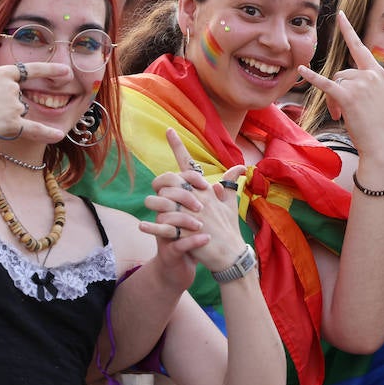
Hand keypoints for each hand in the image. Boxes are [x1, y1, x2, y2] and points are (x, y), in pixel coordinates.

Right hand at [0, 33, 70, 144]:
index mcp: (3, 74)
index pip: (31, 70)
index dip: (50, 71)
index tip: (67, 72)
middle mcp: (13, 89)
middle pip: (20, 99)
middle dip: (7, 105)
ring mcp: (14, 106)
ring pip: (20, 113)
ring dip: (8, 117)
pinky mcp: (13, 124)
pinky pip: (35, 130)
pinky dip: (47, 133)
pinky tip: (60, 135)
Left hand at [138, 128, 247, 285]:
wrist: (231, 254)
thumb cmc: (229, 228)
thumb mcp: (231, 204)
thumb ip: (231, 185)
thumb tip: (240, 168)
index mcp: (205, 190)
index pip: (190, 165)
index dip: (178, 146)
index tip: (168, 130)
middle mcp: (196, 199)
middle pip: (169, 181)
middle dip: (159, 183)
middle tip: (157, 190)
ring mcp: (190, 215)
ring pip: (162, 202)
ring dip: (154, 204)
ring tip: (152, 209)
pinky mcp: (185, 233)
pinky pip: (164, 226)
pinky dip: (152, 226)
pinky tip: (143, 225)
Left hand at [296, 11, 383, 166]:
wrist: (382, 143)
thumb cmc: (383, 119)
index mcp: (376, 72)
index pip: (360, 47)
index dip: (348, 30)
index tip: (340, 14)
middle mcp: (369, 75)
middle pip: (341, 73)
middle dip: (338, 91)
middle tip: (342, 112)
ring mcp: (359, 85)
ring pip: (335, 83)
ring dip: (333, 100)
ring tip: (341, 116)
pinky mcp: (347, 97)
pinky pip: (325, 84)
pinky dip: (312, 77)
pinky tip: (301, 69)